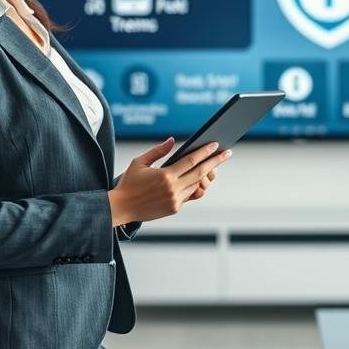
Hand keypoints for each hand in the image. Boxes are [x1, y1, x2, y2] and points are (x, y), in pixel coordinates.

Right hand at [108, 137, 229, 223]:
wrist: (121, 208)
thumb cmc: (129, 184)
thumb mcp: (140, 162)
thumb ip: (158, 151)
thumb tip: (172, 140)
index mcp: (165, 175)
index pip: (191, 160)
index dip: (205, 152)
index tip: (216, 145)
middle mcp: (173, 188)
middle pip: (200, 172)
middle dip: (216, 161)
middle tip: (227, 153)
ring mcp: (175, 200)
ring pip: (197, 184)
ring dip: (207, 175)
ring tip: (214, 166)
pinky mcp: (174, 208)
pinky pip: (190, 195)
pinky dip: (196, 186)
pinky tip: (200, 179)